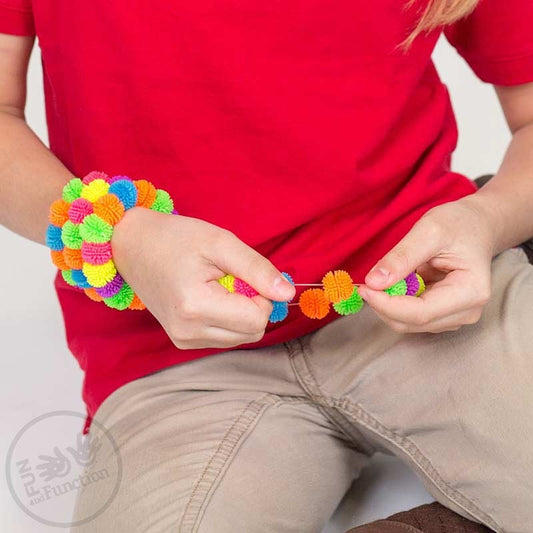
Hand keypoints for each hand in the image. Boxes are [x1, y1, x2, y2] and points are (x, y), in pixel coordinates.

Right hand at [111, 208, 294, 348]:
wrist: (132, 246)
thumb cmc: (175, 238)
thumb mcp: (220, 242)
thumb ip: (257, 269)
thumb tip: (288, 293)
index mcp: (196, 307)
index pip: (257, 319)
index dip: (262, 294)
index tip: (244, 273)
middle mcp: (188, 332)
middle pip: (252, 332)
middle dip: (254, 304)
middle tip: (232, 278)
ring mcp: (183, 340)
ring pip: (241, 337)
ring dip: (242, 313)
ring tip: (218, 286)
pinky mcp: (182, 341)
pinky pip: (225, 337)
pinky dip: (228, 319)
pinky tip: (210, 297)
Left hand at [357, 196, 497, 333]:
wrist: (476, 225)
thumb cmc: (458, 224)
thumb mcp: (429, 231)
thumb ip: (401, 257)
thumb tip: (374, 282)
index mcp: (470, 292)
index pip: (420, 313)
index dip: (386, 305)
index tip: (364, 288)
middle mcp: (466, 312)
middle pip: (411, 322)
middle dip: (383, 305)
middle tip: (365, 283)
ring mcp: (454, 316)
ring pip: (407, 323)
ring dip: (387, 305)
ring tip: (384, 277)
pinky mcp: (442, 315)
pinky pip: (408, 316)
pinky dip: (393, 303)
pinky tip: (393, 283)